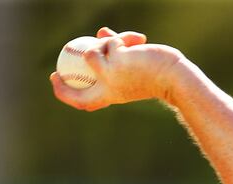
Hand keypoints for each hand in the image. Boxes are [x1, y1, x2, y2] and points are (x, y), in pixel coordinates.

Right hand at [50, 27, 184, 110]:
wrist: (176, 78)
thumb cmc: (158, 74)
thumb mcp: (133, 66)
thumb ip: (114, 52)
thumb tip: (101, 32)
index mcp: (111, 96)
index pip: (83, 102)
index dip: (65, 93)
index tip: (57, 80)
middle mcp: (108, 90)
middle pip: (76, 96)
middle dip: (60, 87)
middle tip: (56, 72)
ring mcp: (110, 77)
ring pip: (90, 52)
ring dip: (105, 42)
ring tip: (127, 42)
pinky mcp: (116, 62)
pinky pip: (109, 42)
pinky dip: (120, 37)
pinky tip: (139, 40)